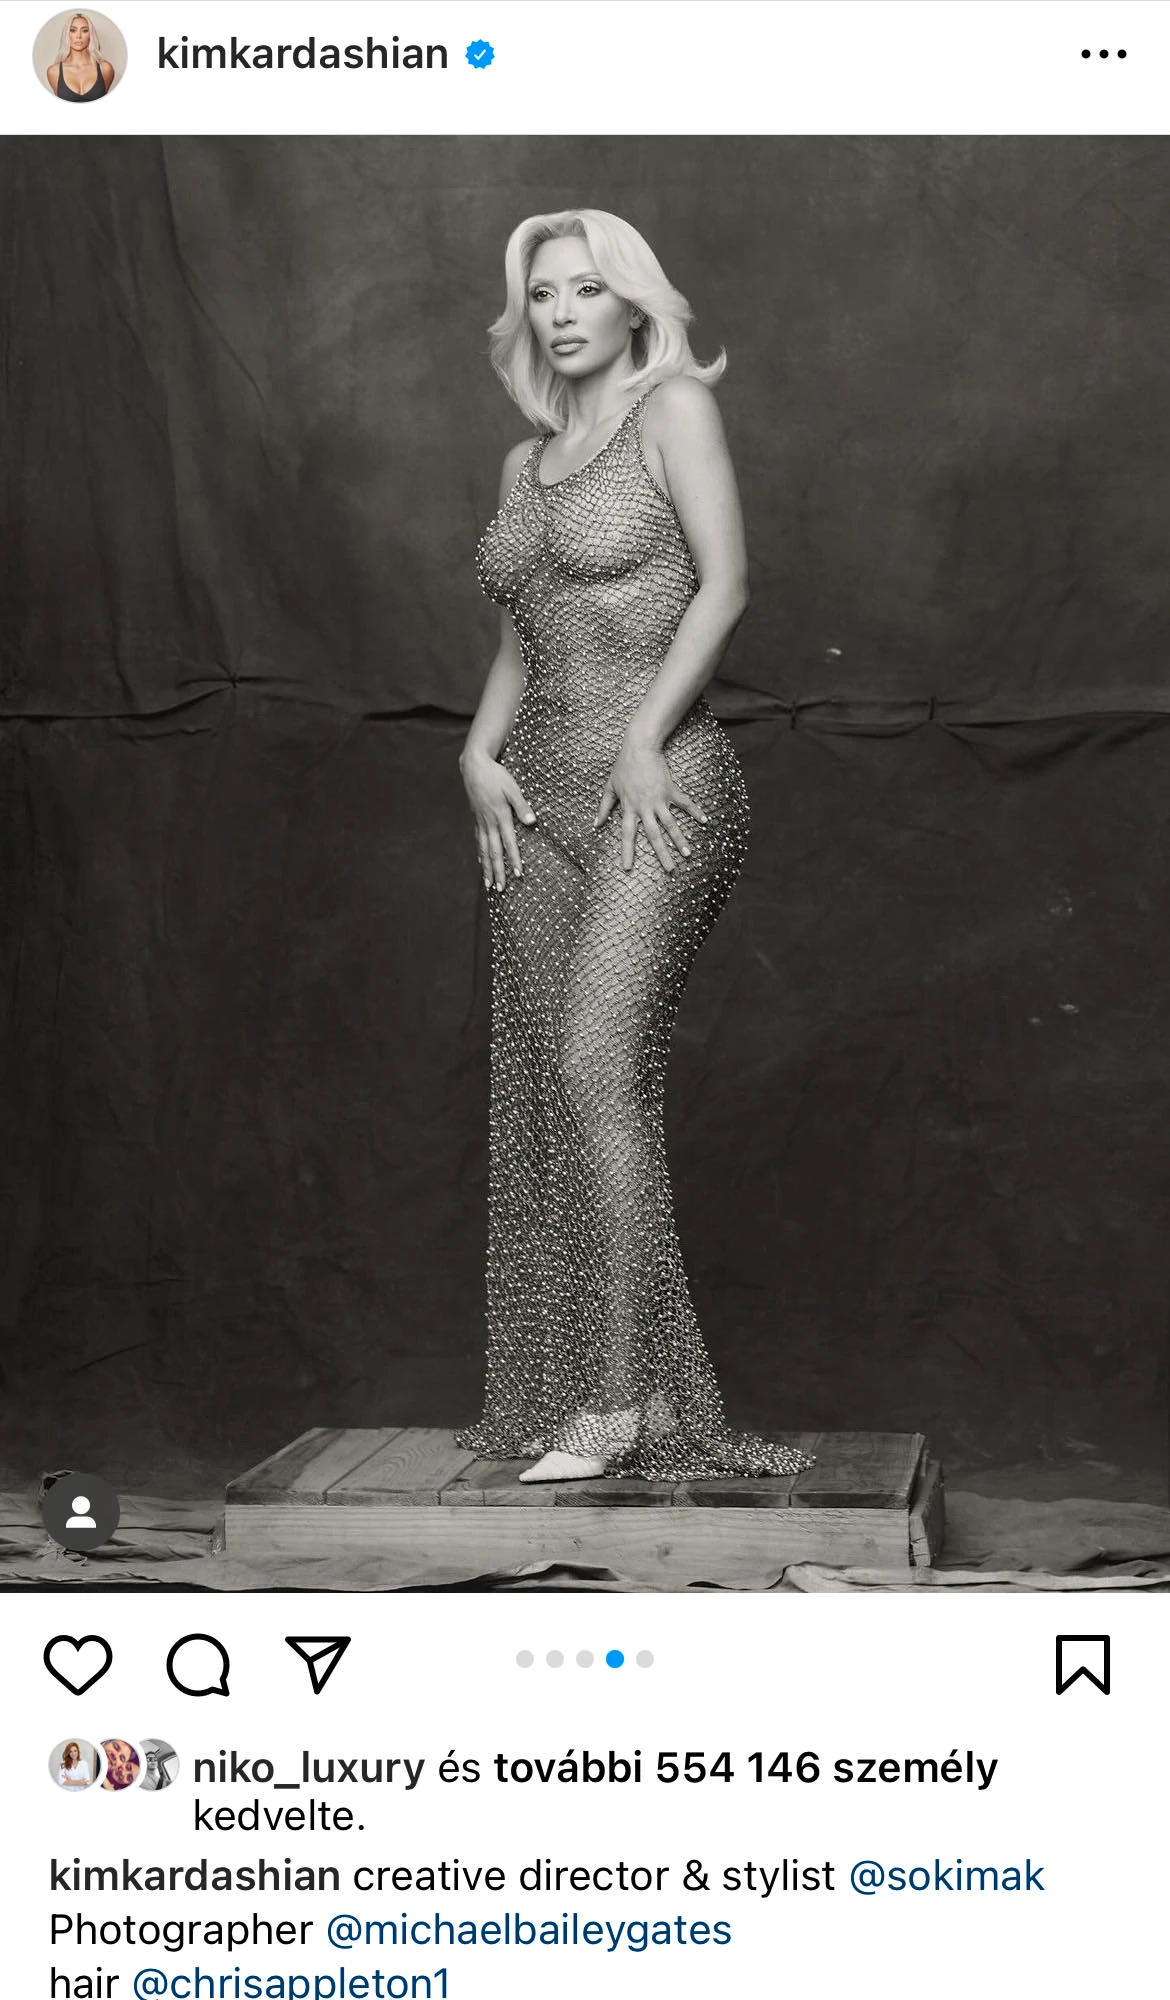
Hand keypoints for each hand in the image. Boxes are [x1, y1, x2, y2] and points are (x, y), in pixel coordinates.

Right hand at [460, 747, 536, 889]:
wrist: (474, 766)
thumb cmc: (496, 775)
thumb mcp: (512, 788)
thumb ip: (521, 806)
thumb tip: (532, 822)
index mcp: (500, 816)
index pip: (509, 843)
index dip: (514, 860)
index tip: (518, 875)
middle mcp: (489, 822)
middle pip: (494, 852)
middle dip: (498, 872)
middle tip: (500, 889)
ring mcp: (480, 822)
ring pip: (484, 850)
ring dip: (487, 868)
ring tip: (488, 884)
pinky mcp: (476, 818)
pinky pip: (478, 840)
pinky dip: (480, 853)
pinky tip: (481, 862)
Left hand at [592, 739, 708, 872]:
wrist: (640, 747)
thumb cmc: (623, 766)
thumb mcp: (610, 787)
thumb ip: (603, 807)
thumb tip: (595, 824)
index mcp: (629, 809)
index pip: (627, 835)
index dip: (627, 852)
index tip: (627, 868)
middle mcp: (645, 808)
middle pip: (654, 836)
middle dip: (662, 855)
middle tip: (670, 870)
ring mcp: (659, 800)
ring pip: (670, 824)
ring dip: (679, 840)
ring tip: (688, 854)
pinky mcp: (671, 790)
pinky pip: (684, 803)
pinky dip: (695, 811)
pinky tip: (705, 821)